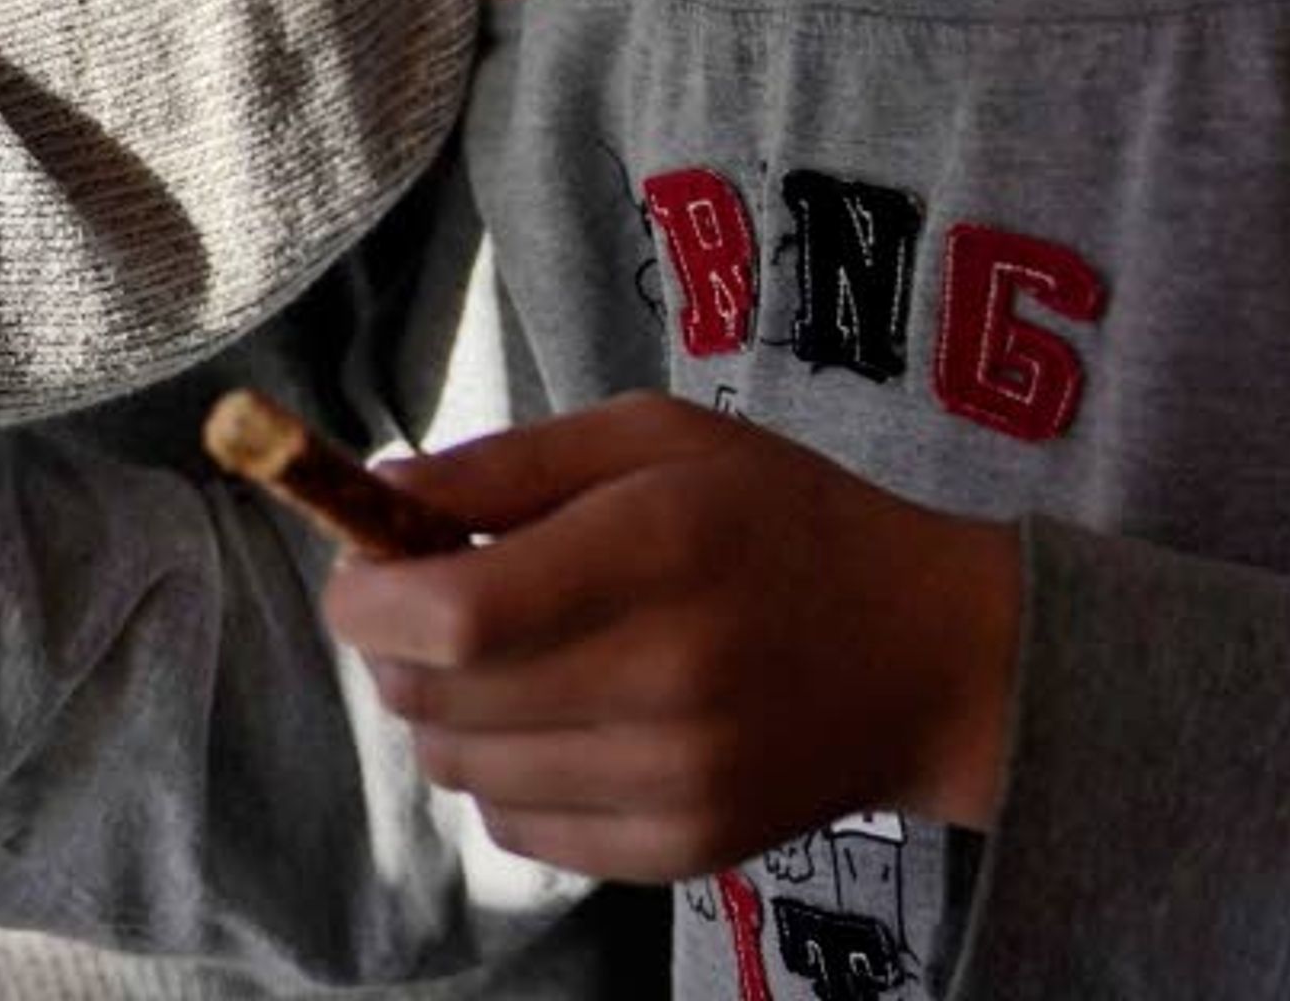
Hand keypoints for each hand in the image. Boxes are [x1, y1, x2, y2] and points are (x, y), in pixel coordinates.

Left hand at [322, 392, 1020, 883]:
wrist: (931, 655)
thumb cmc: (777, 519)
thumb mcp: (653, 439)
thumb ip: (506, 465)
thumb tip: (375, 497)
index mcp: (657, 549)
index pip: (455, 614)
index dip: (369, 600)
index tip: (358, 572)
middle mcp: (668, 678)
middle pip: (439, 699)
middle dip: (396, 649)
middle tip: (432, 603)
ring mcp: (680, 781)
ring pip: (461, 771)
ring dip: (447, 712)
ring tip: (506, 658)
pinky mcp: (686, 851)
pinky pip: (517, 832)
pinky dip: (504, 776)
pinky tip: (560, 719)